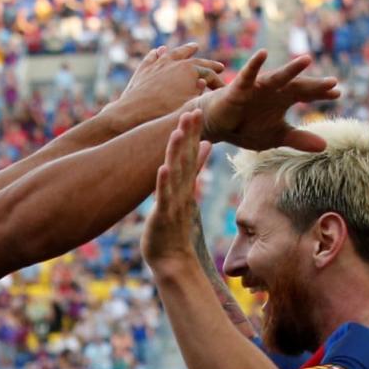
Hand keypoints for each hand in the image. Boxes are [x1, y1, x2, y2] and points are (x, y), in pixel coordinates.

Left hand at [104, 43, 224, 128]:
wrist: (133, 112)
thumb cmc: (164, 113)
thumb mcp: (188, 106)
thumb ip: (198, 94)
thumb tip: (202, 84)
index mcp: (190, 70)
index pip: (209, 74)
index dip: (218, 82)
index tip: (224, 89)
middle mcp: (175, 62)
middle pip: (195, 60)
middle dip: (208, 64)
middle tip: (218, 66)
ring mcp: (158, 64)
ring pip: (174, 53)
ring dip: (185, 50)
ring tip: (194, 47)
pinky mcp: (144, 69)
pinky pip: (153, 57)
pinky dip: (158, 54)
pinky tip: (160, 51)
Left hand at [141, 109, 211, 269]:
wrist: (172, 261)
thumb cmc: (174, 227)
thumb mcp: (185, 194)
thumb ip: (194, 169)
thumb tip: (205, 145)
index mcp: (184, 185)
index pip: (191, 154)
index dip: (193, 132)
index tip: (196, 108)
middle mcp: (181, 191)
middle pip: (187, 158)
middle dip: (190, 134)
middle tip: (194, 109)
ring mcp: (174, 203)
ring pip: (177, 174)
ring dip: (177, 153)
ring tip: (178, 132)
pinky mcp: (163, 216)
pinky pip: (164, 197)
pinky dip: (164, 183)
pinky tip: (164, 168)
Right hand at [196, 50, 340, 151]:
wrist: (217, 127)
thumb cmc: (246, 127)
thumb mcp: (276, 136)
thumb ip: (299, 139)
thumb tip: (325, 146)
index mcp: (284, 99)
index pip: (307, 94)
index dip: (322, 94)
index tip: (339, 94)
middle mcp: (274, 90)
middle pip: (297, 86)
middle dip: (314, 85)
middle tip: (333, 83)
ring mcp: (257, 87)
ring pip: (277, 77)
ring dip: (291, 70)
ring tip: (307, 59)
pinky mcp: (239, 88)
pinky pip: (247, 75)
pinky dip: (253, 65)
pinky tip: (262, 54)